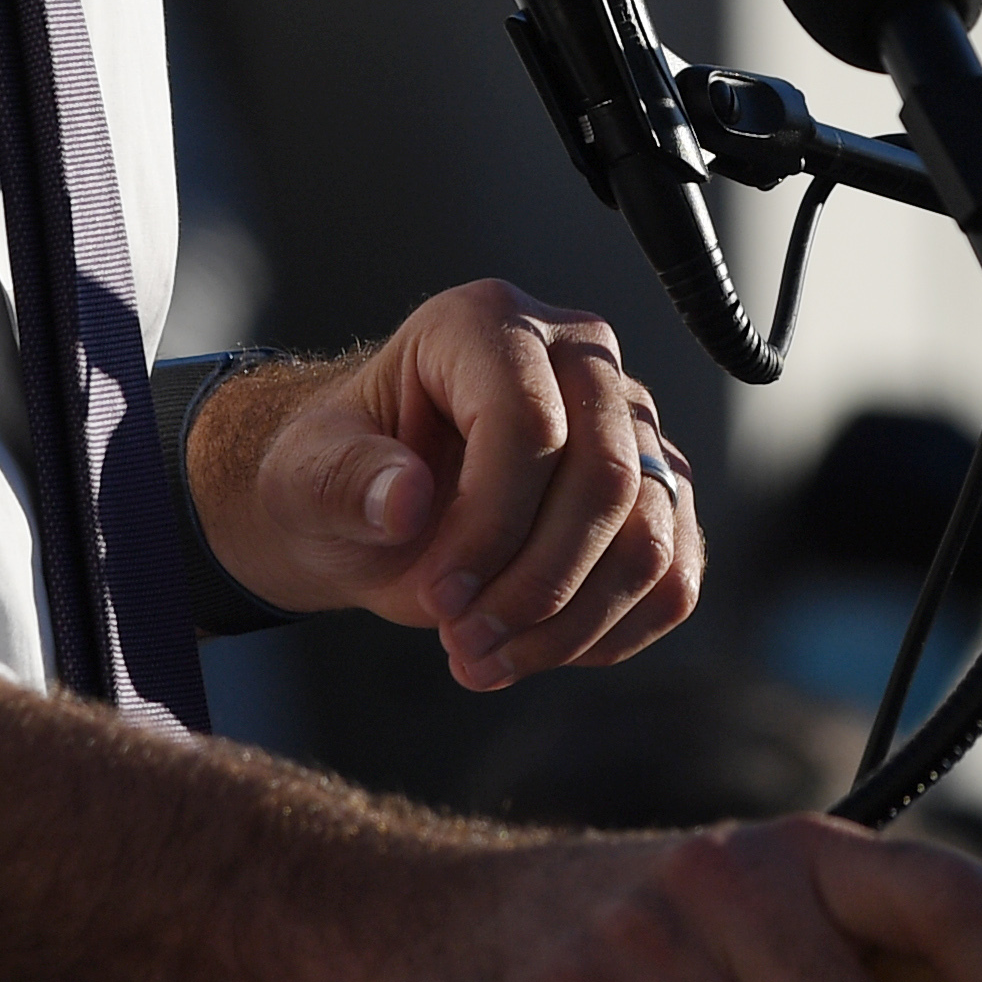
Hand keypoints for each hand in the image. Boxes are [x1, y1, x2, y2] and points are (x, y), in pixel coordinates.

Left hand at [191, 282, 696, 689]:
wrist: (379, 505)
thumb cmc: (345, 475)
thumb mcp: (308, 474)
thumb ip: (347, 479)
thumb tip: (406, 501)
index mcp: (486, 322)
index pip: (530, 424)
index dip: (489, 527)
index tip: (436, 597)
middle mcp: (578, 355)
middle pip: (607, 481)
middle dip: (535, 586)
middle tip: (463, 644)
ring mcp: (631, 423)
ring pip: (649, 538)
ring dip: (569, 625)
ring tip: (486, 658)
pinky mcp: (659, 492)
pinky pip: (673, 577)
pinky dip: (608, 635)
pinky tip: (535, 650)